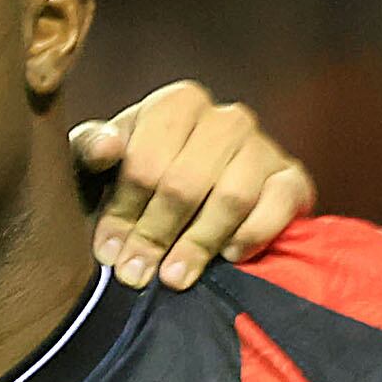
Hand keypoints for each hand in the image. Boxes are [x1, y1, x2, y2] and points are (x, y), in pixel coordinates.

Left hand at [72, 81, 313, 289]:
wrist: (184, 205)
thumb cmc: (134, 184)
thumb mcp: (99, 166)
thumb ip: (89, 150)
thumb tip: (107, 147)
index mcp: (177, 104)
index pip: (145, 161)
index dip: (122, 211)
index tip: (107, 252)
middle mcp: (226, 118)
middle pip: (185, 183)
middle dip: (155, 234)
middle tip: (136, 274)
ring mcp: (264, 147)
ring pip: (231, 198)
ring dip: (198, 244)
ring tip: (174, 277)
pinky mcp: (292, 179)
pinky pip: (278, 206)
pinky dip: (253, 235)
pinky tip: (228, 256)